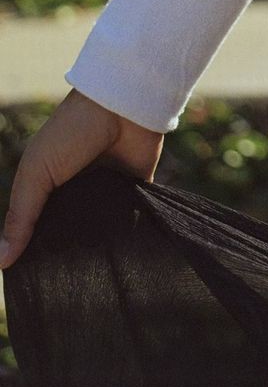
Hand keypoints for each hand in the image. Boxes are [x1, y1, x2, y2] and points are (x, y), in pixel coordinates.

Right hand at [0, 88, 164, 269]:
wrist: (123, 103)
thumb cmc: (73, 131)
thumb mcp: (37, 171)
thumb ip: (21, 215)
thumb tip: (2, 261)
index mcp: (50, 186)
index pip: (38, 228)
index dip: (33, 252)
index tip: (31, 281)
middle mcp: (77, 192)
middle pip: (68, 233)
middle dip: (66, 253)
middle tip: (63, 283)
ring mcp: (107, 192)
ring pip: (98, 232)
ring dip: (95, 247)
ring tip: (90, 276)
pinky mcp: (135, 191)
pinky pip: (128, 221)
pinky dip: (124, 234)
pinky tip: (119, 256)